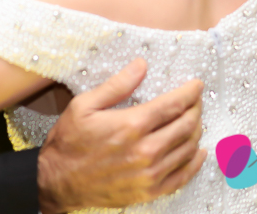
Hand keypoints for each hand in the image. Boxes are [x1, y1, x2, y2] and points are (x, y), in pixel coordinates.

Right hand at [37, 59, 205, 212]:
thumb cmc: (69, 141)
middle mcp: (146, 150)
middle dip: (195, 109)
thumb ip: (116, 85)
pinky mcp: (150, 191)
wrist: (58, 180)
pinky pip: (184, 176)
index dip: (190, 92)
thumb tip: (141, 65)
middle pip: (186, 125)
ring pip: (188, 149)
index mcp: (131, 125)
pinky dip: (195, 162)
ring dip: (196, 132)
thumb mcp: (84, 105)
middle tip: (196, 101)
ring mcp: (150, 173)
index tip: (196, 85)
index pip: (173, 105)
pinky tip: (198, 152)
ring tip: (194, 120)